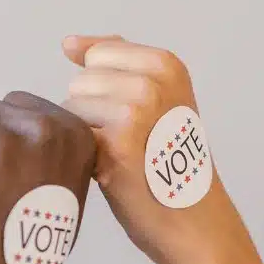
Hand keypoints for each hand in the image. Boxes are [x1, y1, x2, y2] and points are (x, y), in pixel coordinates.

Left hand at [60, 36, 218, 263]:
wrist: (193, 219)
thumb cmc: (170, 162)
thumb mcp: (161, 97)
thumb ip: (120, 63)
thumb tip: (70, 44)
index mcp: (166, 64)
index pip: (96, 55)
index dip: (104, 91)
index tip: (138, 118)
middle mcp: (153, 82)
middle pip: (80, 82)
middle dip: (93, 112)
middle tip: (132, 142)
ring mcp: (135, 111)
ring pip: (70, 108)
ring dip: (86, 135)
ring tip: (122, 156)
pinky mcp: (117, 144)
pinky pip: (71, 135)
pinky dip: (84, 156)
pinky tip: (113, 171)